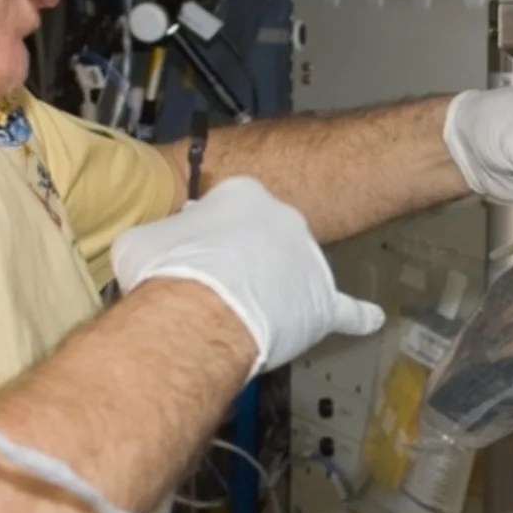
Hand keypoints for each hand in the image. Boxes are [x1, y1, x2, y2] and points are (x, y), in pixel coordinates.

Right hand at [111, 178, 383, 376]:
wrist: (201, 307)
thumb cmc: (167, 271)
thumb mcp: (141, 240)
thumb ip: (158, 238)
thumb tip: (151, 249)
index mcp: (243, 192)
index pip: (233, 206)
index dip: (212, 236)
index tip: (198, 253)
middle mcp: (284, 216)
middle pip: (268, 238)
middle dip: (245, 262)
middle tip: (215, 288)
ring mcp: (308, 259)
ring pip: (295, 274)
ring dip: (276, 291)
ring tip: (246, 314)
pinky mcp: (323, 303)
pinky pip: (347, 310)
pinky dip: (358, 316)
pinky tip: (370, 319)